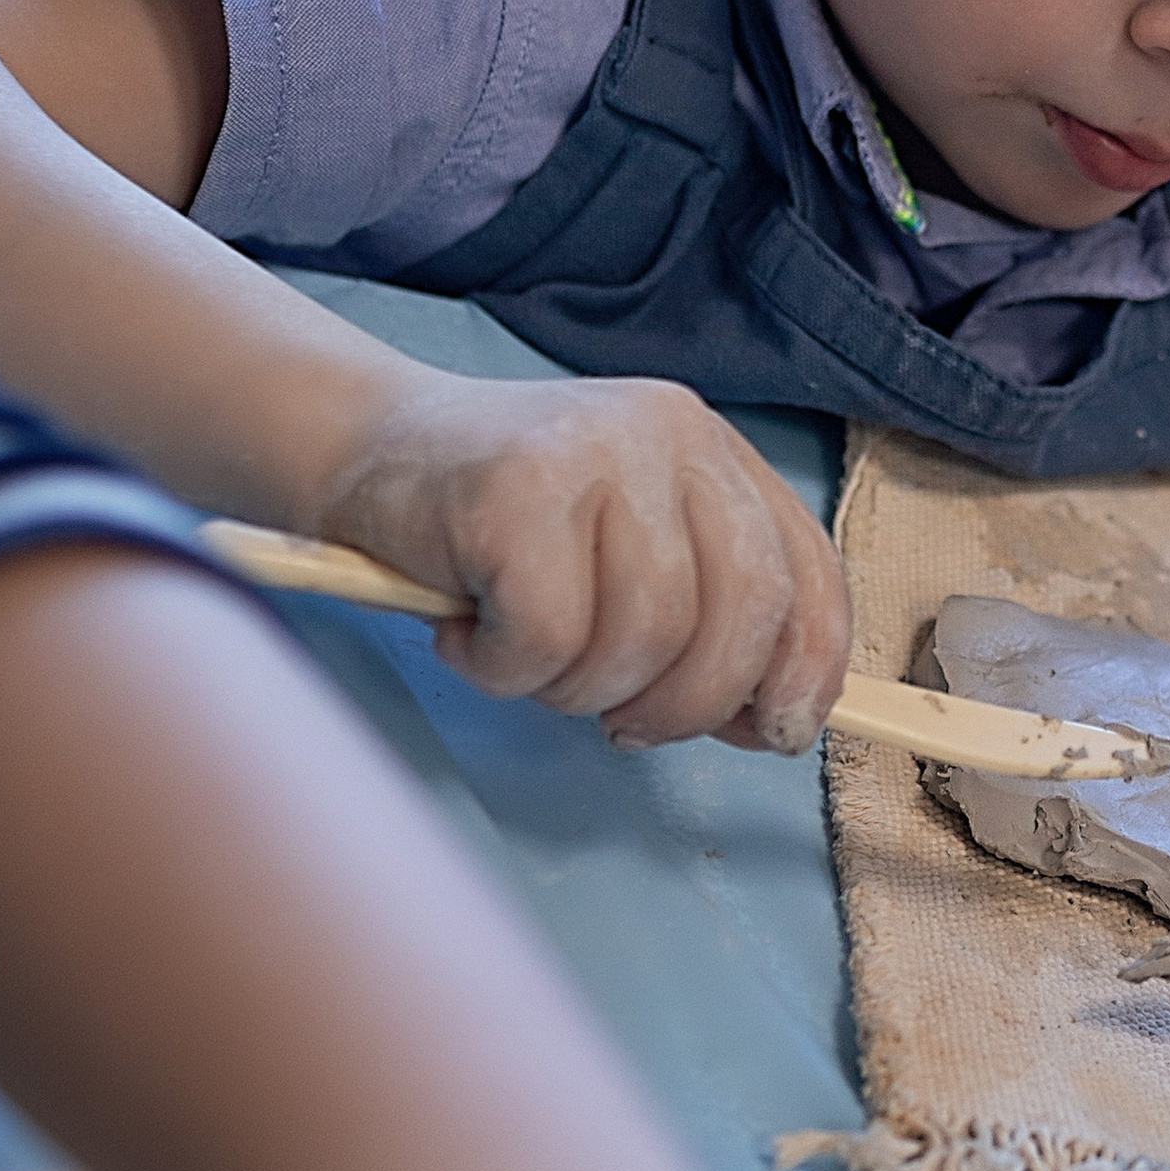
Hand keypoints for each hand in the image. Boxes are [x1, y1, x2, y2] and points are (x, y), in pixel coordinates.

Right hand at [318, 367, 849, 750]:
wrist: (362, 449)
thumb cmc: (499, 531)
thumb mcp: (627, 558)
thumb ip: (705, 620)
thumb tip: (770, 722)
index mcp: (714, 453)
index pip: (807, 574)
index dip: (804, 672)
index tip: (772, 735)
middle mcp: (671, 436)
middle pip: (741, 615)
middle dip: (686, 704)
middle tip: (619, 724)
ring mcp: (595, 452)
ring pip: (643, 637)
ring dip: (575, 688)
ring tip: (521, 655)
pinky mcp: (515, 486)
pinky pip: (547, 636)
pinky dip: (503, 668)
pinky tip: (467, 633)